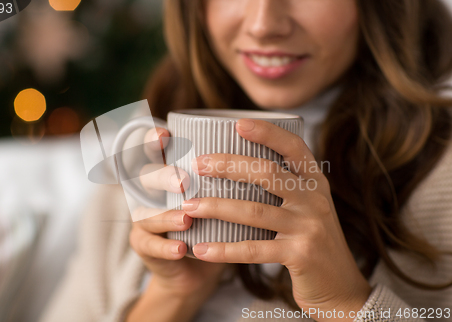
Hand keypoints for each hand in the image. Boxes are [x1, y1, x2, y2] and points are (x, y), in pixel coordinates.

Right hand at [130, 127, 226, 298]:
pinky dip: (166, 247)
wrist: (199, 268)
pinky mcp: (144, 246)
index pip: (153, 150)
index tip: (165, 135)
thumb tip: (266, 151)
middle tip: (183, 183)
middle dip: (162, 177)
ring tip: (186, 219)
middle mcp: (151, 192)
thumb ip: (234, 176)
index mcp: (168, 173)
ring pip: (145, 213)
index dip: (152, 139)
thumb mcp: (224, 197)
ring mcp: (144, 219)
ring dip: (166, 216)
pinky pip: (150, 245)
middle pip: (145, 177)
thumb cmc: (216, 223)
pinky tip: (181, 249)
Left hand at [181, 119, 371, 320]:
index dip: (267, 132)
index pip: (294, 147)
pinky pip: (253, 249)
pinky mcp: (300, 255)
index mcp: (315, 182)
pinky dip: (224, 249)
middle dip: (229, 166)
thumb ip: (284, 187)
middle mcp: (315, 199)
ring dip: (216, 207)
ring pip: (254, 211)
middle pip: (268, 173)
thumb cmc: (312, 240)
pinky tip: (201, 249)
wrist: (340, 286)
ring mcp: (309, 227)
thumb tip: (236, 165)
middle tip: (199, 165)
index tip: (237, 124)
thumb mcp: (307, 207)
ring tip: (189, 206)